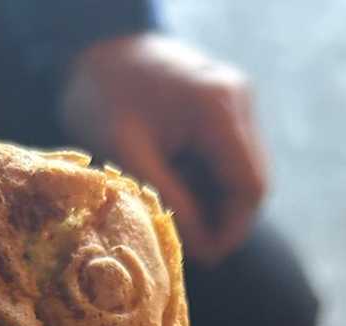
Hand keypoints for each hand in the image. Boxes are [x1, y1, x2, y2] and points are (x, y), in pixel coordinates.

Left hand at [57, 34, 267, 265]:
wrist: (93, 48)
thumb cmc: (102, 98)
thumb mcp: (129, 157)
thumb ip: (172, 203)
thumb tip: (207, 249)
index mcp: (218, 108)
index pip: (249, 188)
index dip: (231, 231)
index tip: (203, 258)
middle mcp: (238, 99)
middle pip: (252, 183)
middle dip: (223, 221)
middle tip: (187, 244)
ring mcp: (236, 100)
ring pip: (243, 174)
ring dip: (215, 203)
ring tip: (175, 213)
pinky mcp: (226, 105)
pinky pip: (230, 158)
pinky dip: (209, 182)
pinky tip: (177, 188)